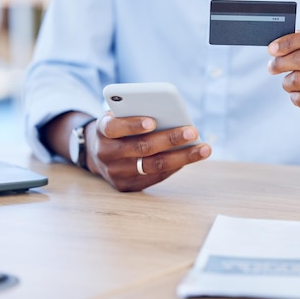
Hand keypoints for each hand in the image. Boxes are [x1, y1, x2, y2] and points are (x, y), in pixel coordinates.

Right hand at [85, 112, 210, 191]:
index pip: (115, 127)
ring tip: (203, 149)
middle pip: (142, 148)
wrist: (96, 152)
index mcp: (103, 131)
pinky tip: (191, 157)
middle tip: (192, 131)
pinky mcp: (126, 186)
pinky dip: (175, 166)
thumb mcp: (120, 115)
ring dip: (182, 157)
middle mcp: (107, 153)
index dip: (133, 125)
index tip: (153, 121)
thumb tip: (172, 116)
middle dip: (170, 139)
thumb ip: (136, 112)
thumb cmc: (118, 127)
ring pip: (153, 166)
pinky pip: (155, 177)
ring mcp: (116, 173)